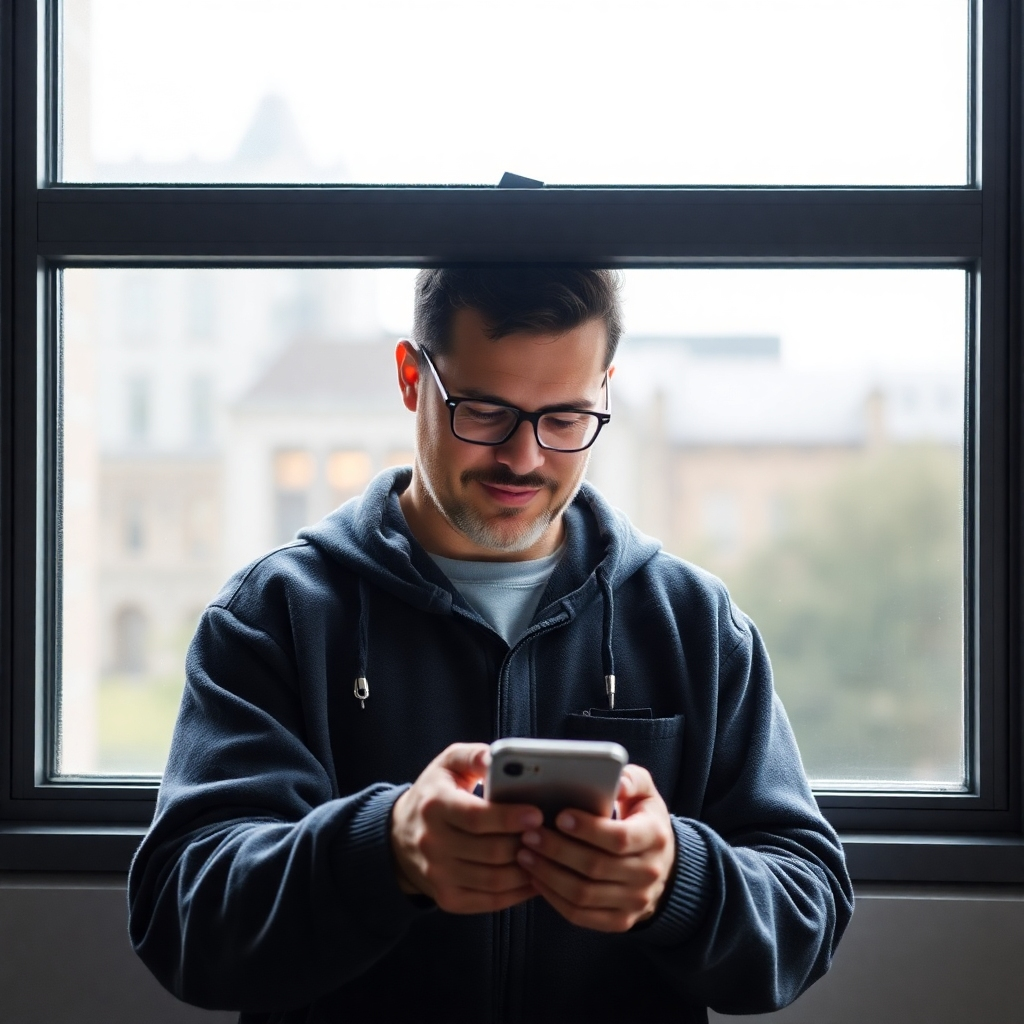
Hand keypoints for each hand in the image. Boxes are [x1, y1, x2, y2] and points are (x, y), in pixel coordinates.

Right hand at [390, 742, 541, 913]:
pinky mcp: (448, 898)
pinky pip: (491, 901)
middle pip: (491, 850)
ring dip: (527, 869)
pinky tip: (535, 877)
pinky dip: (518, 893)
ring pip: (495, 879)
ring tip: (546, 854)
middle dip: (525, 843)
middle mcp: (432, 843)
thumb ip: (473, 756)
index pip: (476, 817)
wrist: (399, 837)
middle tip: (548, 834)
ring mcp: (438, 874)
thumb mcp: (448, 765)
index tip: (536, 814)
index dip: (509, 817)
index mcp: (434, 806)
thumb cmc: (435, 793)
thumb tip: (494, 756)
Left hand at [515, 763, 675, 931]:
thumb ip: (630, 780)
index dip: (587, 829)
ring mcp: (635, 901)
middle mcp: (649, 873)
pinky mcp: (620, 921)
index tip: (560, 816)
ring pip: (584, 893)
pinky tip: (536, 878)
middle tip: (529, 834)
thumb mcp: (644, 793)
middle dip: (557, 850)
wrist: (662, 864)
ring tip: (525, 854)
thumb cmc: (642, 819)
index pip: (618, 837)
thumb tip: (615, 781)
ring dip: (549, 874)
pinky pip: (580, 914)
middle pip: (595, 866)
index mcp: (654, 837)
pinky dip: (553, 897)